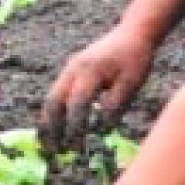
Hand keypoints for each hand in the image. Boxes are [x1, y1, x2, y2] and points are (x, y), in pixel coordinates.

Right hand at [40, 25, 155, 152]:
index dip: (75, 127)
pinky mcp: (71, 71)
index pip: (77, 104)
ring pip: (52, 98)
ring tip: (50, 146)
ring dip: (49, 123)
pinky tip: (56, 129)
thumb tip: (101, 129)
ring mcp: (69, 69)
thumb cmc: (135, 59)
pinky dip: (54, 113)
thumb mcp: (132, 83)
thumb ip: (116, 105)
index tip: (76, 149)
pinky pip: (57, 93)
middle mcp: (73, 69)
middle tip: (54, 152)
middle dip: (52, 128)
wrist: (132, 32)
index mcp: (89, 71)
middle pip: (55, 101)